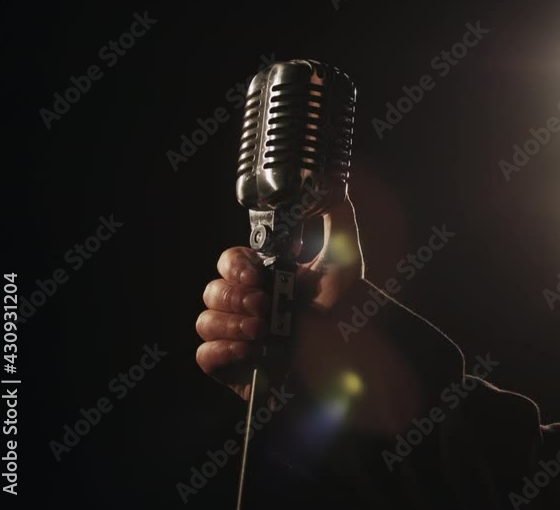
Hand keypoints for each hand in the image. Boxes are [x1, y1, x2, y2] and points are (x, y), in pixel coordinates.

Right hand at [195, 197, 363, 400]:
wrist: (355, 374)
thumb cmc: (351, 321)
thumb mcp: (348, 263)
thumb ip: (337, 219)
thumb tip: (325, 184)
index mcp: (272, 282)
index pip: (232, 262)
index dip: (235, 264)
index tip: (256, 273)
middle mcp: (254, 309)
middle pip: (213, 289)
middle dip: (234, 295)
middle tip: (263, 306)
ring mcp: (242, 341)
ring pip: (205, 320)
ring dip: (230, 322)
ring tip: (263, 332)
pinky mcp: (236, 372)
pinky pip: (204, 355)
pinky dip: (222, 350)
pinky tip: (251, 352)